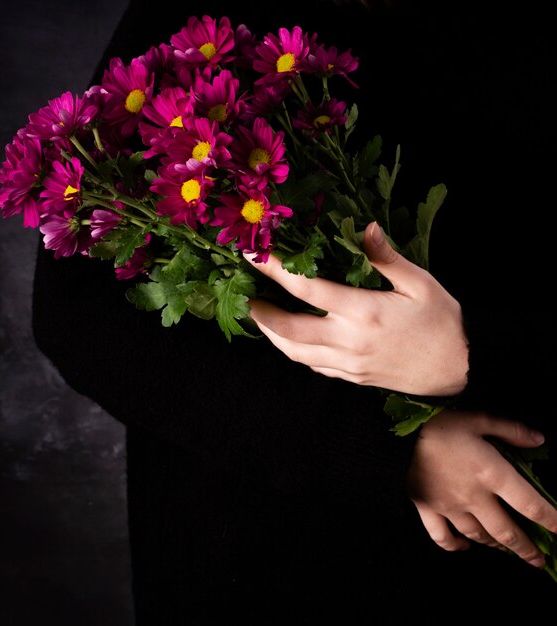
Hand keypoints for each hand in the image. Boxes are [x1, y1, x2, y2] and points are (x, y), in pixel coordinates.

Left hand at [245, 221, 467, 396]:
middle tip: (247, 297)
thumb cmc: (443, 321)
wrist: (460, 368)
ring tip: (261, 317)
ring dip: (272, 335)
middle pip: (289, 329)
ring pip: (295, 352)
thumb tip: (363, 227)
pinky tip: (290, 339)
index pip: (306, 289)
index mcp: (364, 311)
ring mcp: (349, 363)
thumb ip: (386, 257)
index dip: (274, 271)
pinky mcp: (353, 377)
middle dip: (262, 313)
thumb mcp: (420, 282)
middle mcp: (350, 340)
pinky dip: (295, 351)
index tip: (253, 256)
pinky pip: (314, 365)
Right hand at [406, 409, 556, 567]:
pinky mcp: (427, 508)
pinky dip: (456, 546)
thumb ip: (510, 430)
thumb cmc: (438, 423)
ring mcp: (450, 507)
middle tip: (539, 559)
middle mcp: (474, 497)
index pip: (531, 505)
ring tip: (507, 549)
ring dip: (496, 546)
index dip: (551, 521)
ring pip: (479, 536)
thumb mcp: (478, 419)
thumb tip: (538, 440)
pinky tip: (464, 546)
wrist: (394, 433)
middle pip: (507, 532)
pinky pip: (443, 536)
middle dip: (526, 549)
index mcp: (491, 474)